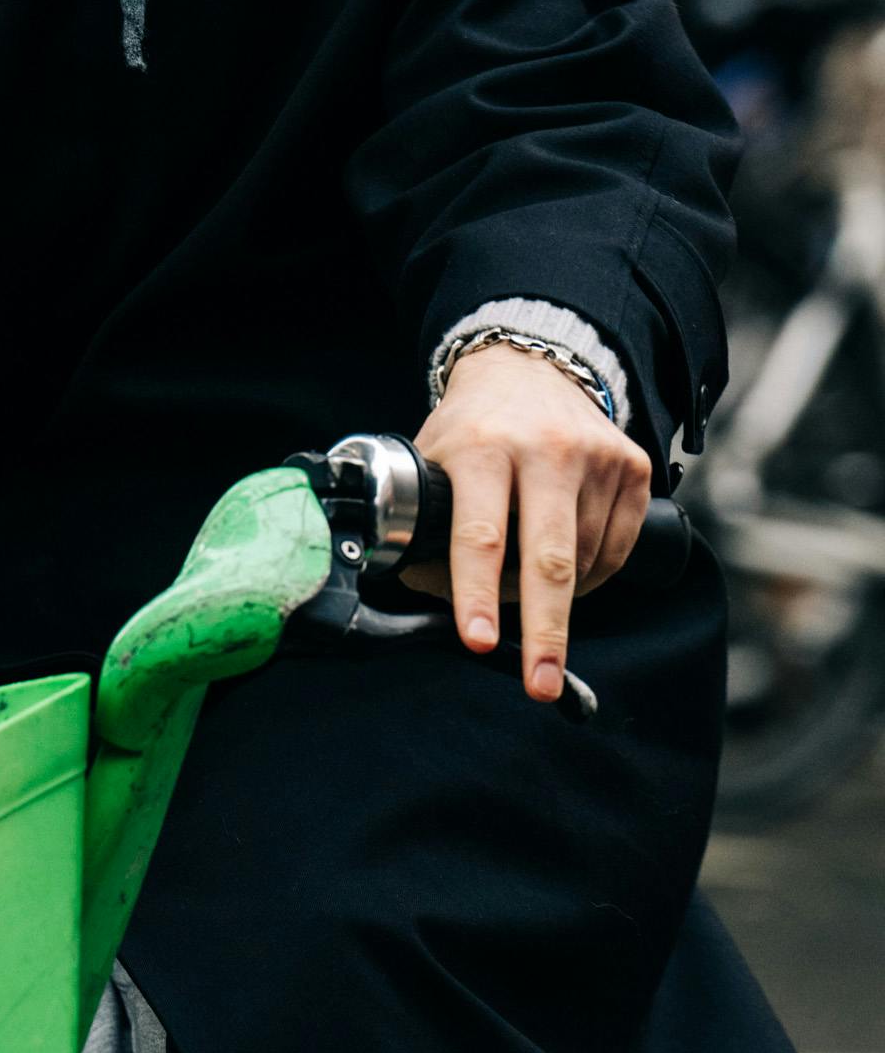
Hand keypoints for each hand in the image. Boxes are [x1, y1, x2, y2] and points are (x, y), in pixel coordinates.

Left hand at [406, 346, 651, 703]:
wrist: (530, 367)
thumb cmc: (470, 428)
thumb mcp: (430, 459)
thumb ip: (422, 522)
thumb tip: (419, 592)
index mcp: (481, 446)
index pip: (479, 533)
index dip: (476, 592)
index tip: (477, 641)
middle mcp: (545, 448)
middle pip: (549, 558)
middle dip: (545, 632)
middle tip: (540, 685)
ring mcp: (596, 456)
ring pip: (583, 562)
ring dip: (555, 597)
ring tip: (529, 593)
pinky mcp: (634, 465)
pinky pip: (615, 549)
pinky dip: (591, 575)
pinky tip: (569, 569)